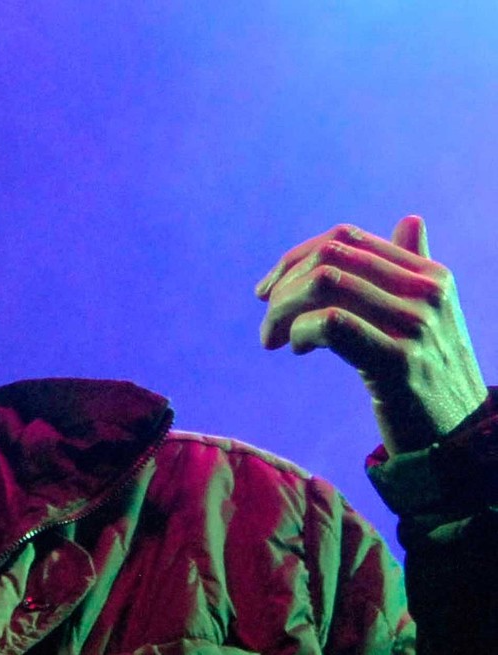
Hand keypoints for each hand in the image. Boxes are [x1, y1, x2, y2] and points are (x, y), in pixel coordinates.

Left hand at [255, 216, 486, 453]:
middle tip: (266, 318)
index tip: (267, 289)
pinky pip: (331, 324)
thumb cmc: (429, 376)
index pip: (346, 238)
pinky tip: (295, 349)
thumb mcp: (428, 316)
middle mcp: (427, 292)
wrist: (456, 437)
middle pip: (330, 256)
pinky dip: (299, 331)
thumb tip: (411, 220)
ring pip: (325, 284)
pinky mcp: (398, 361)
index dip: (295, 258)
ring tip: (272, 338)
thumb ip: (412, 270)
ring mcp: (416, 325)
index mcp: (430, 275)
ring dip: (281, 310)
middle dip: (283, 284)